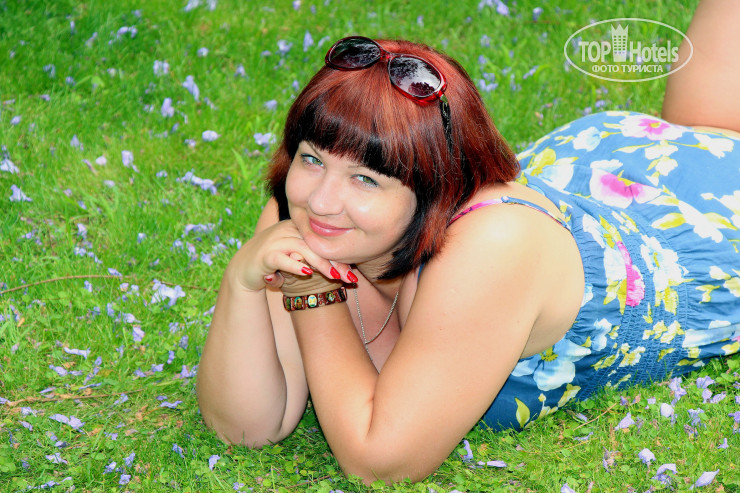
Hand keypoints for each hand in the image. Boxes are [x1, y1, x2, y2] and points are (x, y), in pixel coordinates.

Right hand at [229, 219, 353, 291]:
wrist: (244, 270)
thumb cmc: (275, 265)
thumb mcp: (297, 259)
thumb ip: (314, 258)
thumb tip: (342, 269)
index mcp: (296, 228)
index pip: (322, 240)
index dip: (339, 256)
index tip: (353, 273)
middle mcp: (286, 230)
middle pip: (316, 243)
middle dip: (335, 262)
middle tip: (350, 279)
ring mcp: (274, 241)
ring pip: (302, 249)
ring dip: (320, 263)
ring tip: (334, 276)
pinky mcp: (264, 255)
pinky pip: (281, 258)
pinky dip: (295, 265)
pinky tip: (307, 273)